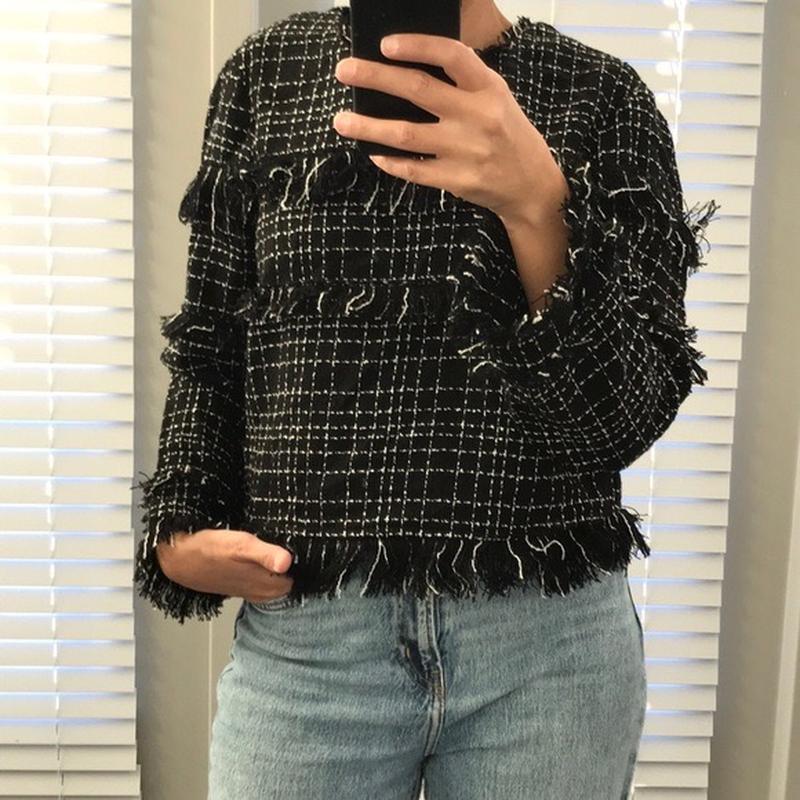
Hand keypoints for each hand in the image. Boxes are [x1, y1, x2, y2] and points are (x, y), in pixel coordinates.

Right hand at [155, 528, 293, 602]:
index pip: (305, 577)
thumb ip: (265, 554)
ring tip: (279, 542)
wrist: (179, 558)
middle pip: (294, 577)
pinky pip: (267, 575)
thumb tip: (287, 561)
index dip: (306, 560)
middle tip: (293, 538)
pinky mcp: (246, 583)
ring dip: (281, 562)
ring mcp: (256, 589)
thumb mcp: (240, 547)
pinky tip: (263, 551)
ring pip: (280, 577)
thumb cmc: (210, 550)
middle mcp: (266, 592)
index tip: (305, 543)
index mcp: (271, 586)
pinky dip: (269, 565)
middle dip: (296, 561)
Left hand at [332, 32, 568, 226]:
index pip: (451, 55)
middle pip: (418, 90)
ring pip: (406, 134)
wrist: (532, 186)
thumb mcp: (497, 99)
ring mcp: (466, 150)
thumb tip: (408, 69)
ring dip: (368, 127)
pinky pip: (414, 170)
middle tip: (344, 71)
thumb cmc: (508, 135)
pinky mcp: (457, 180)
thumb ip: (463, 83)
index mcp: (488, 88)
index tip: (384, 44)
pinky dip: (390, 162)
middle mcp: (477, 116)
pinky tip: (373, 153)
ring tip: (341, 121)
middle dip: (375, 78)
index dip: (417, 46)